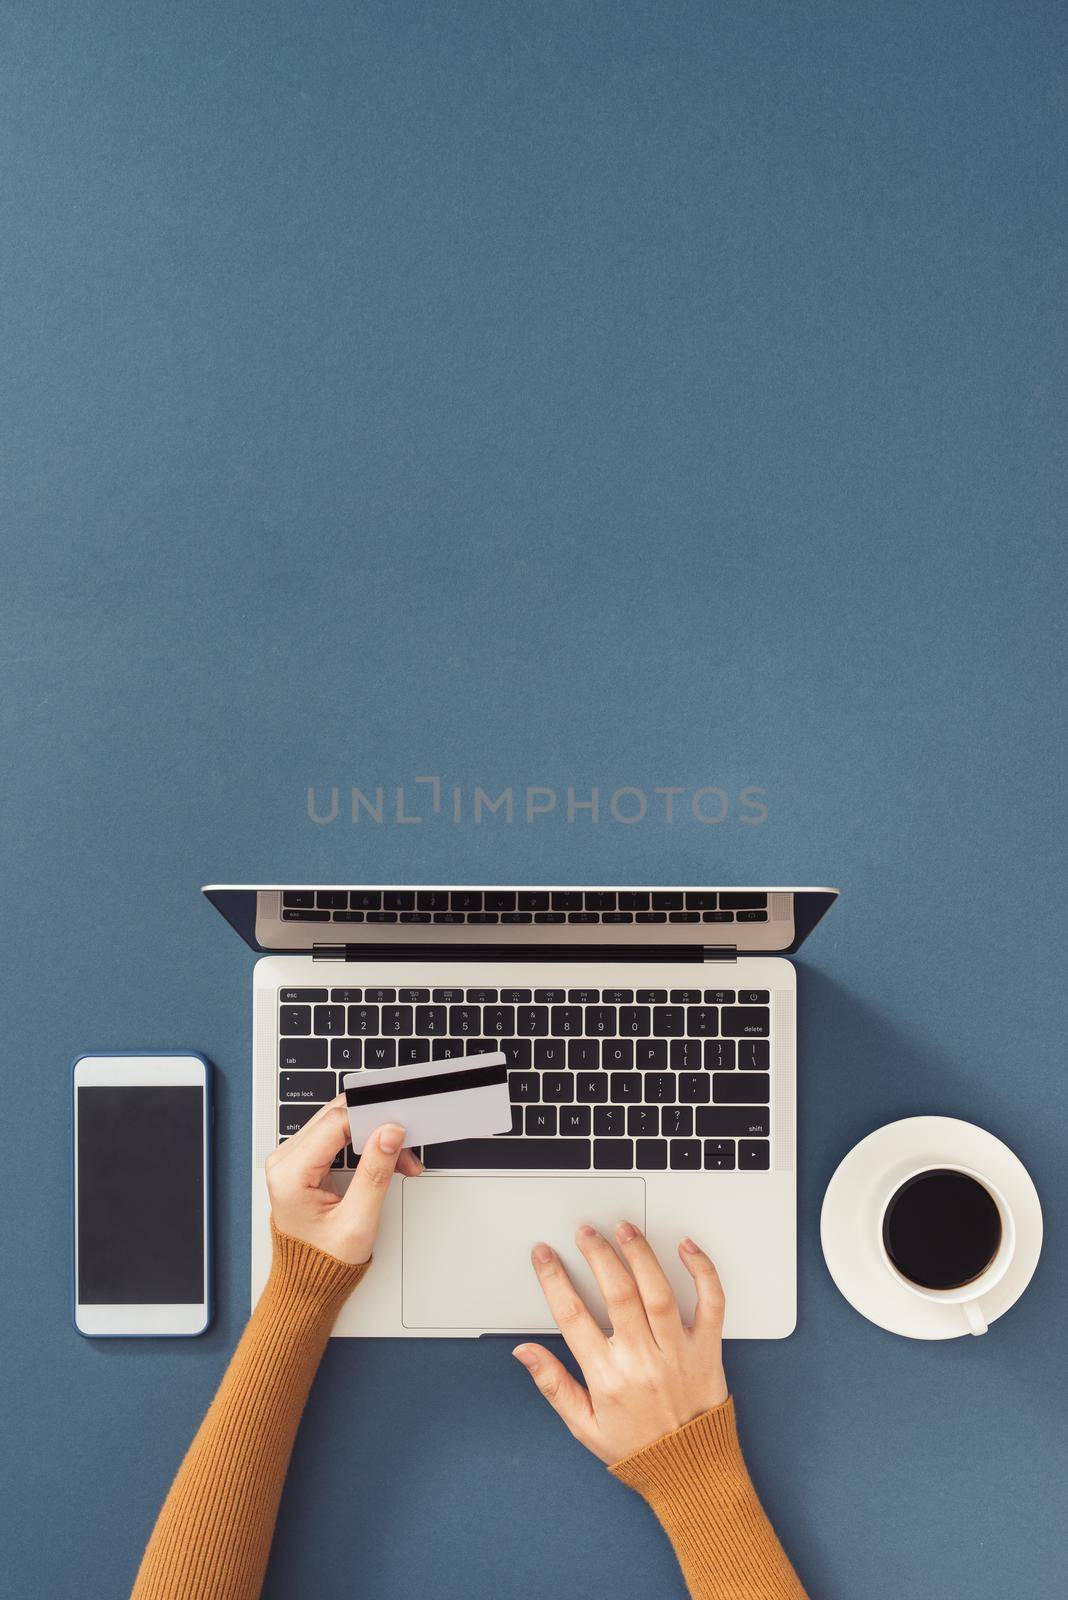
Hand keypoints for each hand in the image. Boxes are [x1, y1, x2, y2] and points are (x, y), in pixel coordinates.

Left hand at [264, 1094, 421, 1264]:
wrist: (307, 1281)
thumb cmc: (323, 1262)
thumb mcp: (357, 1221)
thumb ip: (375, 1173)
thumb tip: (388, 1134)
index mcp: (290, 1174)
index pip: (335, 1123)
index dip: (371, 1121)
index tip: (398, 1132)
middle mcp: (285, 1161)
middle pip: (336, 1117)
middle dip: (375, 1128)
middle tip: (402, 1148)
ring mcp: (291, 1159)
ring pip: (339, 1123)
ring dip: (371, 1136)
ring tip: (396, 1160)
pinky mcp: (303, 1161)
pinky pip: (336, 1136)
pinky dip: (362, 1143)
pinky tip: (381, 1158)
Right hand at [513, 1222, 726, 1463]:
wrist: (691, 1472)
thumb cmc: (638, 1449)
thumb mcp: (583, 1426)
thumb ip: (553, 1384)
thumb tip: (525, 1352)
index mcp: (608, 1378)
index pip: (573, 1317)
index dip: (554, 1280)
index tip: (545, 1256)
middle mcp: (643, 1360)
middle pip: (618, 1294)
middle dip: (598, 1254)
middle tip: (586, 1232)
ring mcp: (678, 1352)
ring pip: (658, 1292)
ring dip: (640, 1253)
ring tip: (625, 1228)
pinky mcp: (708, 1349)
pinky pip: (710, 1304)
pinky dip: (702, 1272)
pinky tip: (687, 1248)